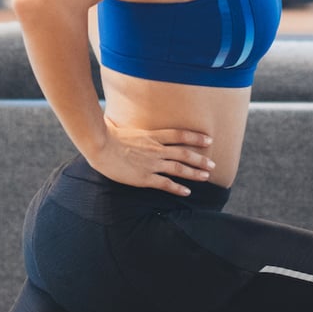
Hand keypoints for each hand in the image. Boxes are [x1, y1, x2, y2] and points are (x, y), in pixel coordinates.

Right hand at [90, 119, 215, 195]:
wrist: (99, 146)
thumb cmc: (106, 135)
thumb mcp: (123, 126)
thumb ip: (129, 126)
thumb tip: (120, 119)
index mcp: (152, 136)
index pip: (179, 135)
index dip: (196, 137)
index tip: (208, 140)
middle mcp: (156, 149)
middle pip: (184, 153)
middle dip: (200, 159)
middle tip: (213, 164)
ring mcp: (151, 163)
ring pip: (179, 168)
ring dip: (194, 173)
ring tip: (206, 177)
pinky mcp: (144, 177)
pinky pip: (165, 183)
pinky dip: (178, 188)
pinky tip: (187, 192)